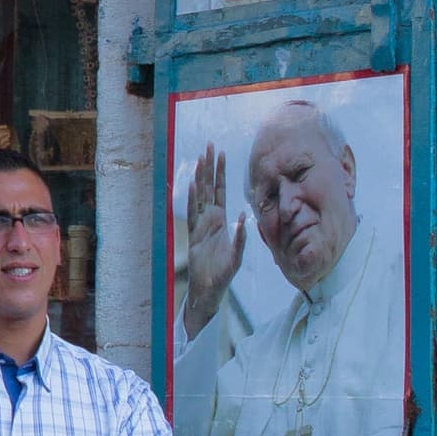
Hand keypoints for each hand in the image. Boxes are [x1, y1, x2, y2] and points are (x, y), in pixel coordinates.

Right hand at [183, 141, 245, 341]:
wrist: (209, 289)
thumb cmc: (224, 273)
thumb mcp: (237, 254)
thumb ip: (241, 236)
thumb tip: (243, 215)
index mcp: (221, 220)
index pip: (221, 190)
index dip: (220, 172)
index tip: (220, 153)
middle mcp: (209, 218)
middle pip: (209, 187)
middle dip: (209, 167)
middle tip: (209, 146)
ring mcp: (200, 225)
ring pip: (200, 196)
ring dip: (200, 177)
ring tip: (200, 159)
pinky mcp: (194, 235)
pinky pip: (193, 213)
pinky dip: (193, 199)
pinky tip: (193, 184)